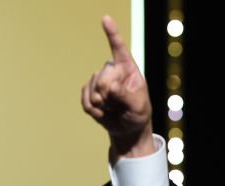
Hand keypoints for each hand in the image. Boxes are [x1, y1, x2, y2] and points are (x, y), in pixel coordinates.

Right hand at [81, 15, 153, 157]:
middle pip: (102, 78)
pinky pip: (86, 101)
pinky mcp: (88, 92)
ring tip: (113, 109)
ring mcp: (98, 80)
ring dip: (103, 105)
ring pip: (93, 91)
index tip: (106, 19)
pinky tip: (104, 113)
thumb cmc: (138, 113)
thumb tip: (110, 87)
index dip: (112, 34)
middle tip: (119, 104)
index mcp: (127, 68)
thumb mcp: (138, 105)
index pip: (119, 49)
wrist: (128, 128)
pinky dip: (95, 112)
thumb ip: (125, 95)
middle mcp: (112, 70)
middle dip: (109, 95)